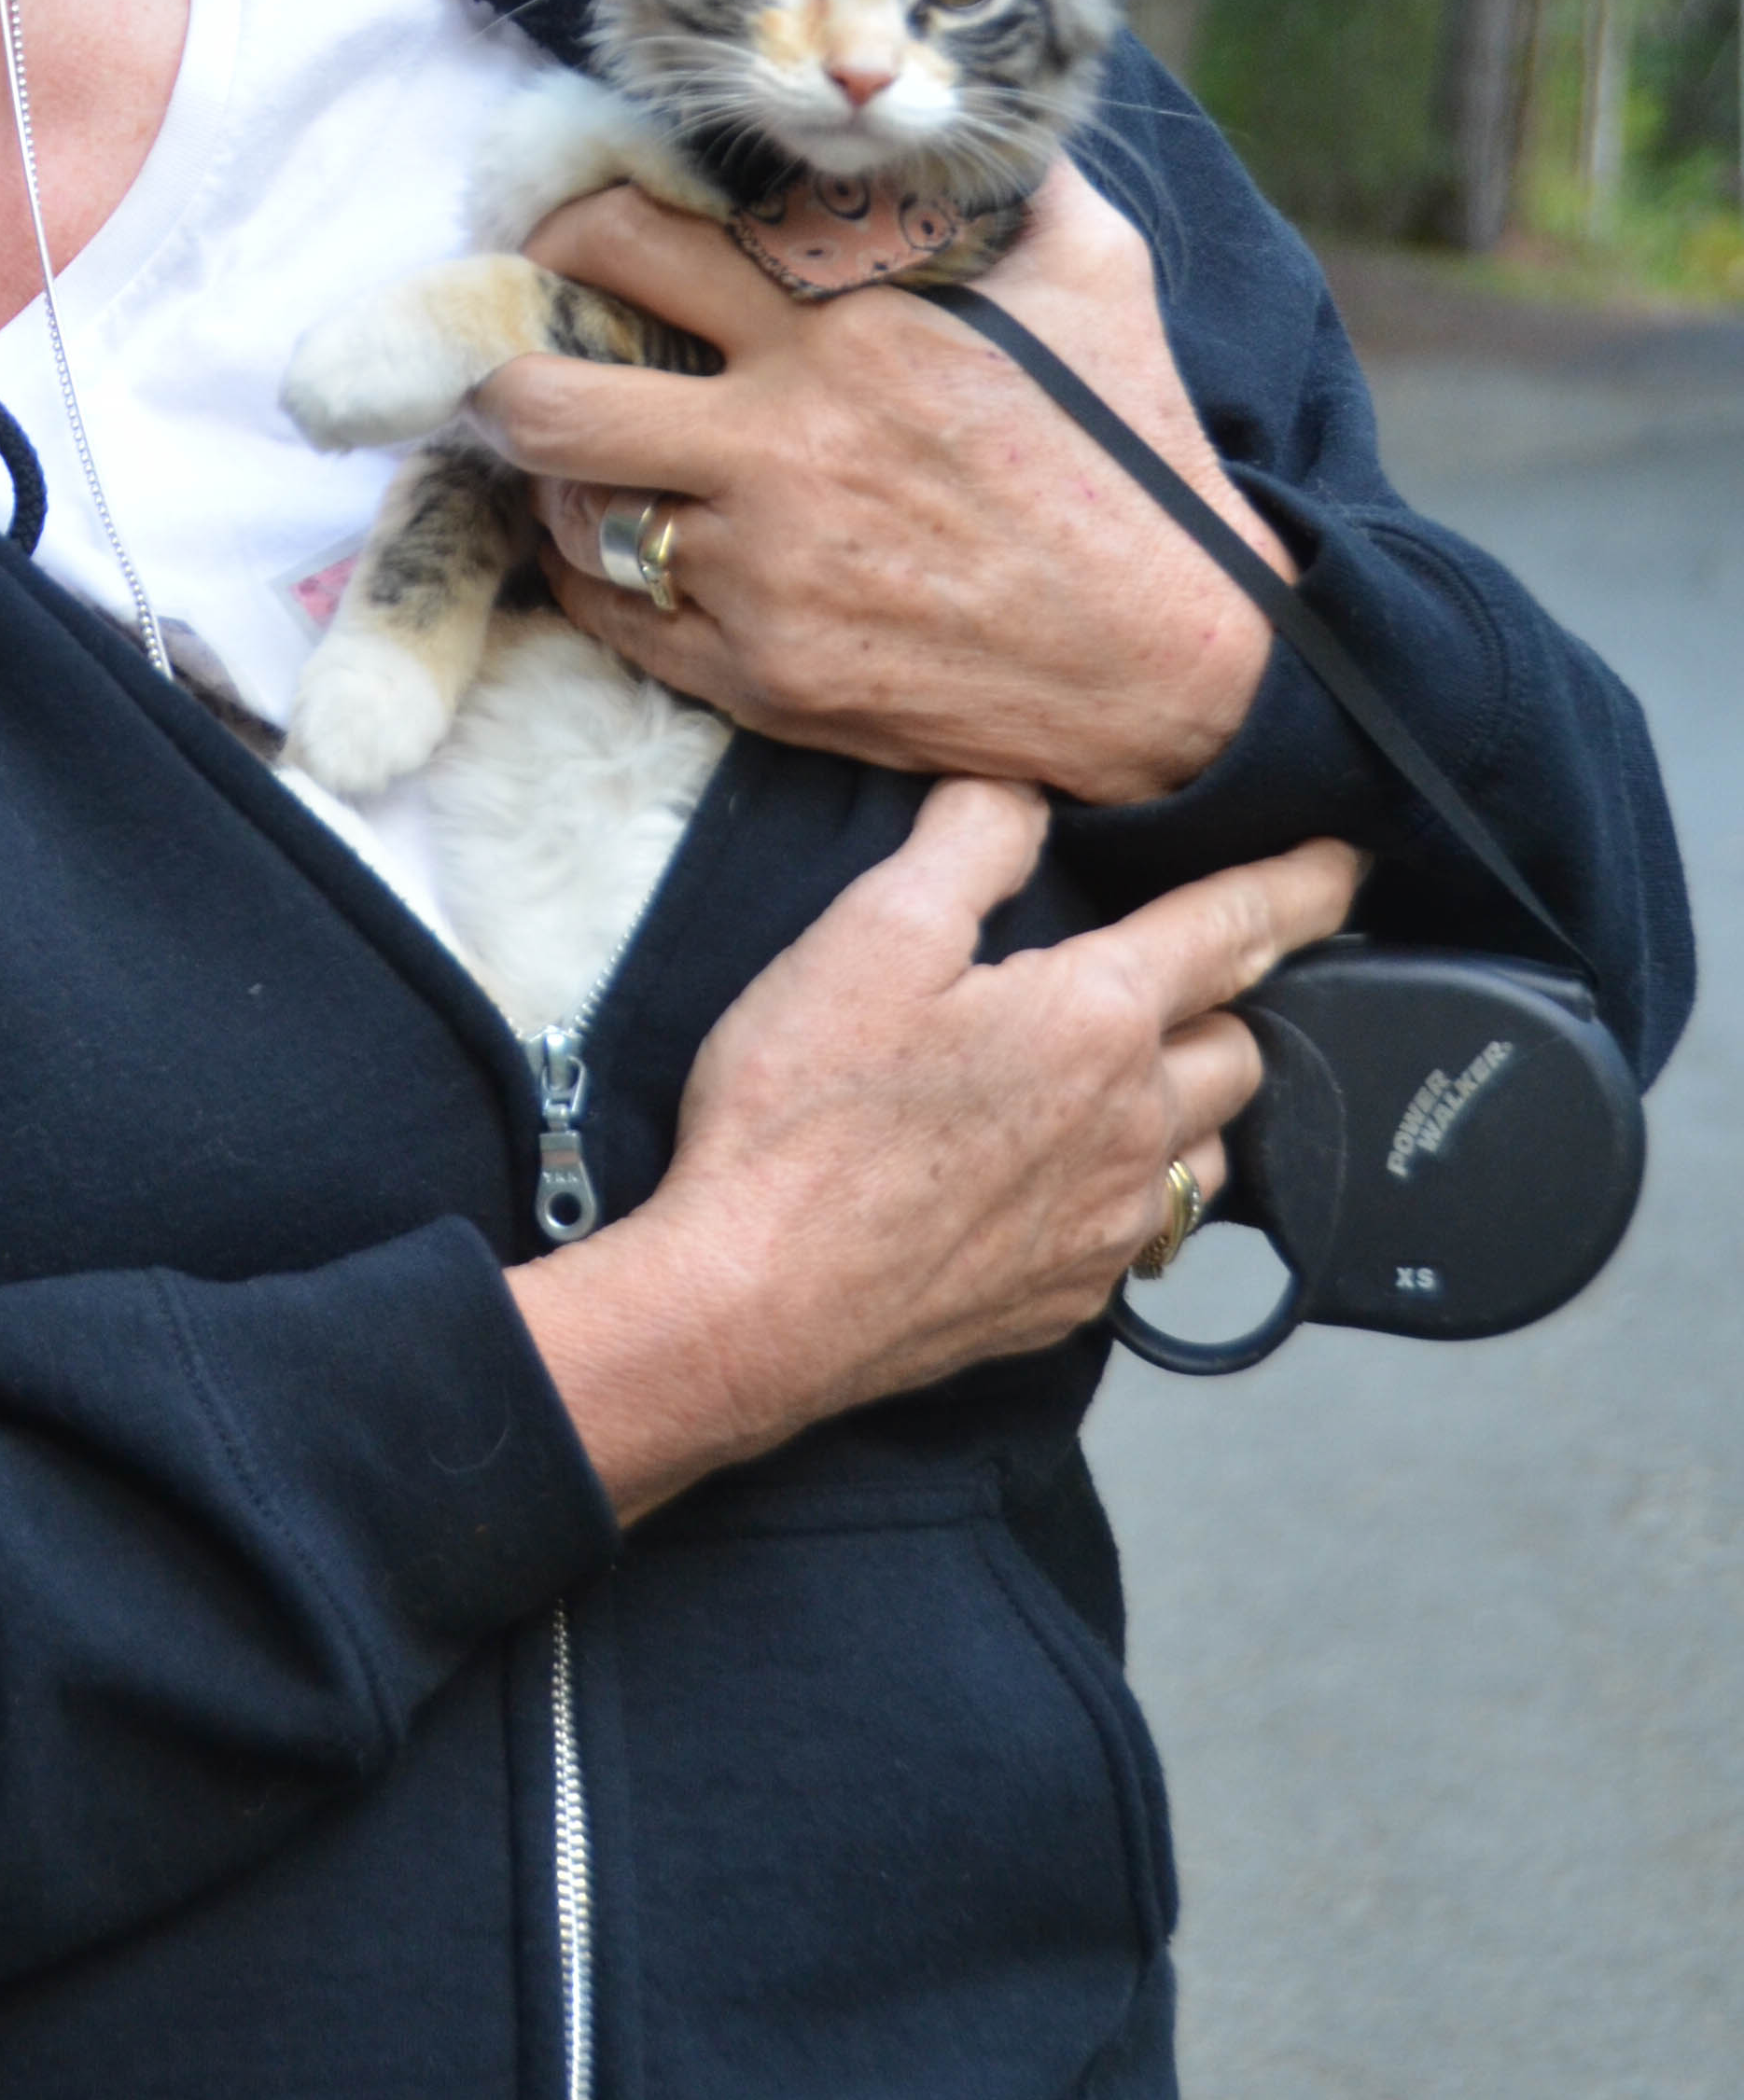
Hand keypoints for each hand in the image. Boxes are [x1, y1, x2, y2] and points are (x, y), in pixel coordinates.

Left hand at [482, 158, 1292, 802]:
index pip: (632, 244)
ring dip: (564, 485)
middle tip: (516, 361)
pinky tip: (639, 551)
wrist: (1180, 668)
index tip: (562, 236)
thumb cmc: (1137, 465)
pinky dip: (606, 583)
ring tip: (589, 463)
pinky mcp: (764, 678)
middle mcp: (781, 453)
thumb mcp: (1098, 278)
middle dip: (505, 371)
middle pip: (544, 398)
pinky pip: (617, 621)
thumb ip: (1018, 182)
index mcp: (844, 336)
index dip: (568, 228)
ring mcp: (763, 576)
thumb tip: (984, 109)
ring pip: (571, 519)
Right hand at [505, 785, 1363, 1520]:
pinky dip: (1128, 1189)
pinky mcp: (1067, 1302)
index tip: (1345, 865)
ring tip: (1120, 1080)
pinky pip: (1142, 1232)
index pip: (1237, 931)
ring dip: (1188, 1105)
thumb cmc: (802, 1117)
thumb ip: (967, 845)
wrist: (754, 1303)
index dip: (1301, 887)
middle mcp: (1131, 1126)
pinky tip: (1055, 1176)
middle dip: (1225, 1003)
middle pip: (1240, 1049)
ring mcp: (1105, 1226)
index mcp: (1096, 1019)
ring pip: (1207, 1150)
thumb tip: (1023, 797)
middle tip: (1171, 976)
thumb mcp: (869, 934)